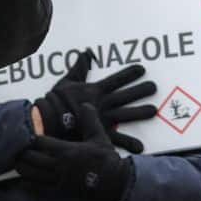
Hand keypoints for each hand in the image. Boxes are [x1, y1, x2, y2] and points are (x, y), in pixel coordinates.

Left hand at [16, 104, 138, 200]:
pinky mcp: (60, 191)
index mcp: (67, 150)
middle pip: (32, 158)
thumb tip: (85, 104)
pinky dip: (29, 183)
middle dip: (23, 153)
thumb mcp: (99, 136)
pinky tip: (24, 179)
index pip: (41, 143)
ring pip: (33, 174)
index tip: (27, 132)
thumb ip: (90, 120)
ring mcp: (58, 180)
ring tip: (17, 161)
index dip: (32, 138)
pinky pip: (39, 188)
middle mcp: (60, 166)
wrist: (114, 181)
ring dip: (23, 167)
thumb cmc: (106, 158)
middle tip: (17, 147)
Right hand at [32, 51, 157, 140]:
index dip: (130, 74)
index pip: (116, 79)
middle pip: (126, 96)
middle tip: (154, 87)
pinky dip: (129, 143)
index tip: (142, 69)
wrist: (46, 122)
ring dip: (140, 113)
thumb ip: (79, 68)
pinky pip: (117, 139)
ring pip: (126, 115)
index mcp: (95, 91)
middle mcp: (103, 104)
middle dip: (141, 91)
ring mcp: (103, 119)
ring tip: (154, 110)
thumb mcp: (66, 82)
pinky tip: (141, 147)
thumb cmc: (54, 102)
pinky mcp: (99, 134)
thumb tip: (85, 53)